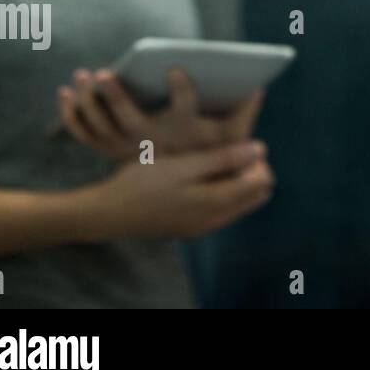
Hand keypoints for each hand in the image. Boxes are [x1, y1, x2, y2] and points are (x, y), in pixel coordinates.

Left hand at [57, 67, 263, 159]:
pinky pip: (86, 135)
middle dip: (114, 96)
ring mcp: (129, 149)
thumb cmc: (210, 153)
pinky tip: (65, 94)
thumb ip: (246, 114)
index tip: (174, 69)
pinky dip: (72, 116)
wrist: (179, 192)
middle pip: (129, 120)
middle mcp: (154, 143)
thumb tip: (259, 87)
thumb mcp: (232, 138)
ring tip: (81, 76)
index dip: (180, 91)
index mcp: (183, 133)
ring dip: (87, 102)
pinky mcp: (112, 151)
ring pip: (101, 127)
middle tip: (102, 73)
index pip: (184, 110)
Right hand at [84, 142, 274, 241]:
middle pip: (256, 193)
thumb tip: (261, 148)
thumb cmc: (143, 182)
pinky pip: (223, 207)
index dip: (255, 158)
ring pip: (240, 200)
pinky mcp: (191, 227)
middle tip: (225, 150)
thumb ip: (222, 159)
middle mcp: (215, 221)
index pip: (262, 181)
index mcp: (216, 204)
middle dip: (251, 169)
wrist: (108, 213)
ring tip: (211, 159)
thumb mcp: (183, 165)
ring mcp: (203, 227)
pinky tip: (199, 174)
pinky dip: (222, 189)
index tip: (234, 142)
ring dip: (236, 179)